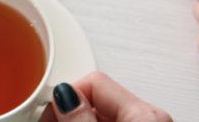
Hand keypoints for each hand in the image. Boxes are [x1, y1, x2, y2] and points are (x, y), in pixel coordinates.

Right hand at [39, 72, 171, 120]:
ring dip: (76, 119)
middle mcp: (151, 117)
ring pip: (100, 112)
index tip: (46, 115)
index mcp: (145, 113)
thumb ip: (82, 119)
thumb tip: (65, 95)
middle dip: (67, 109)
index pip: (93, 81)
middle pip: (95, 97)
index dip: (64, 96)